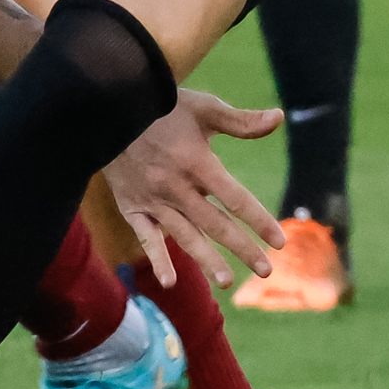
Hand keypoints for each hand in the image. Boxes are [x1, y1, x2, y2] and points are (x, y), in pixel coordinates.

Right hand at [103, 86, 283, 285]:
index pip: (235, 198)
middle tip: (266, 270)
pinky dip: (157, 260)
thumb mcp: (203, 108)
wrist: (107, 110)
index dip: (260, 220)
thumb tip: (279, 117)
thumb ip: (241, 120)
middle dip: (242, 248)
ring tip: (226, 281)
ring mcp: (153, 200)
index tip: (280, 241)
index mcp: (197, 163)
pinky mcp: (132, 207)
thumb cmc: (161, 106)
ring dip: (207, 260)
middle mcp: (176, 187)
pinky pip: (146, 237)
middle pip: (215, 224)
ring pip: (185, 236)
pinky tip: (170, 283)